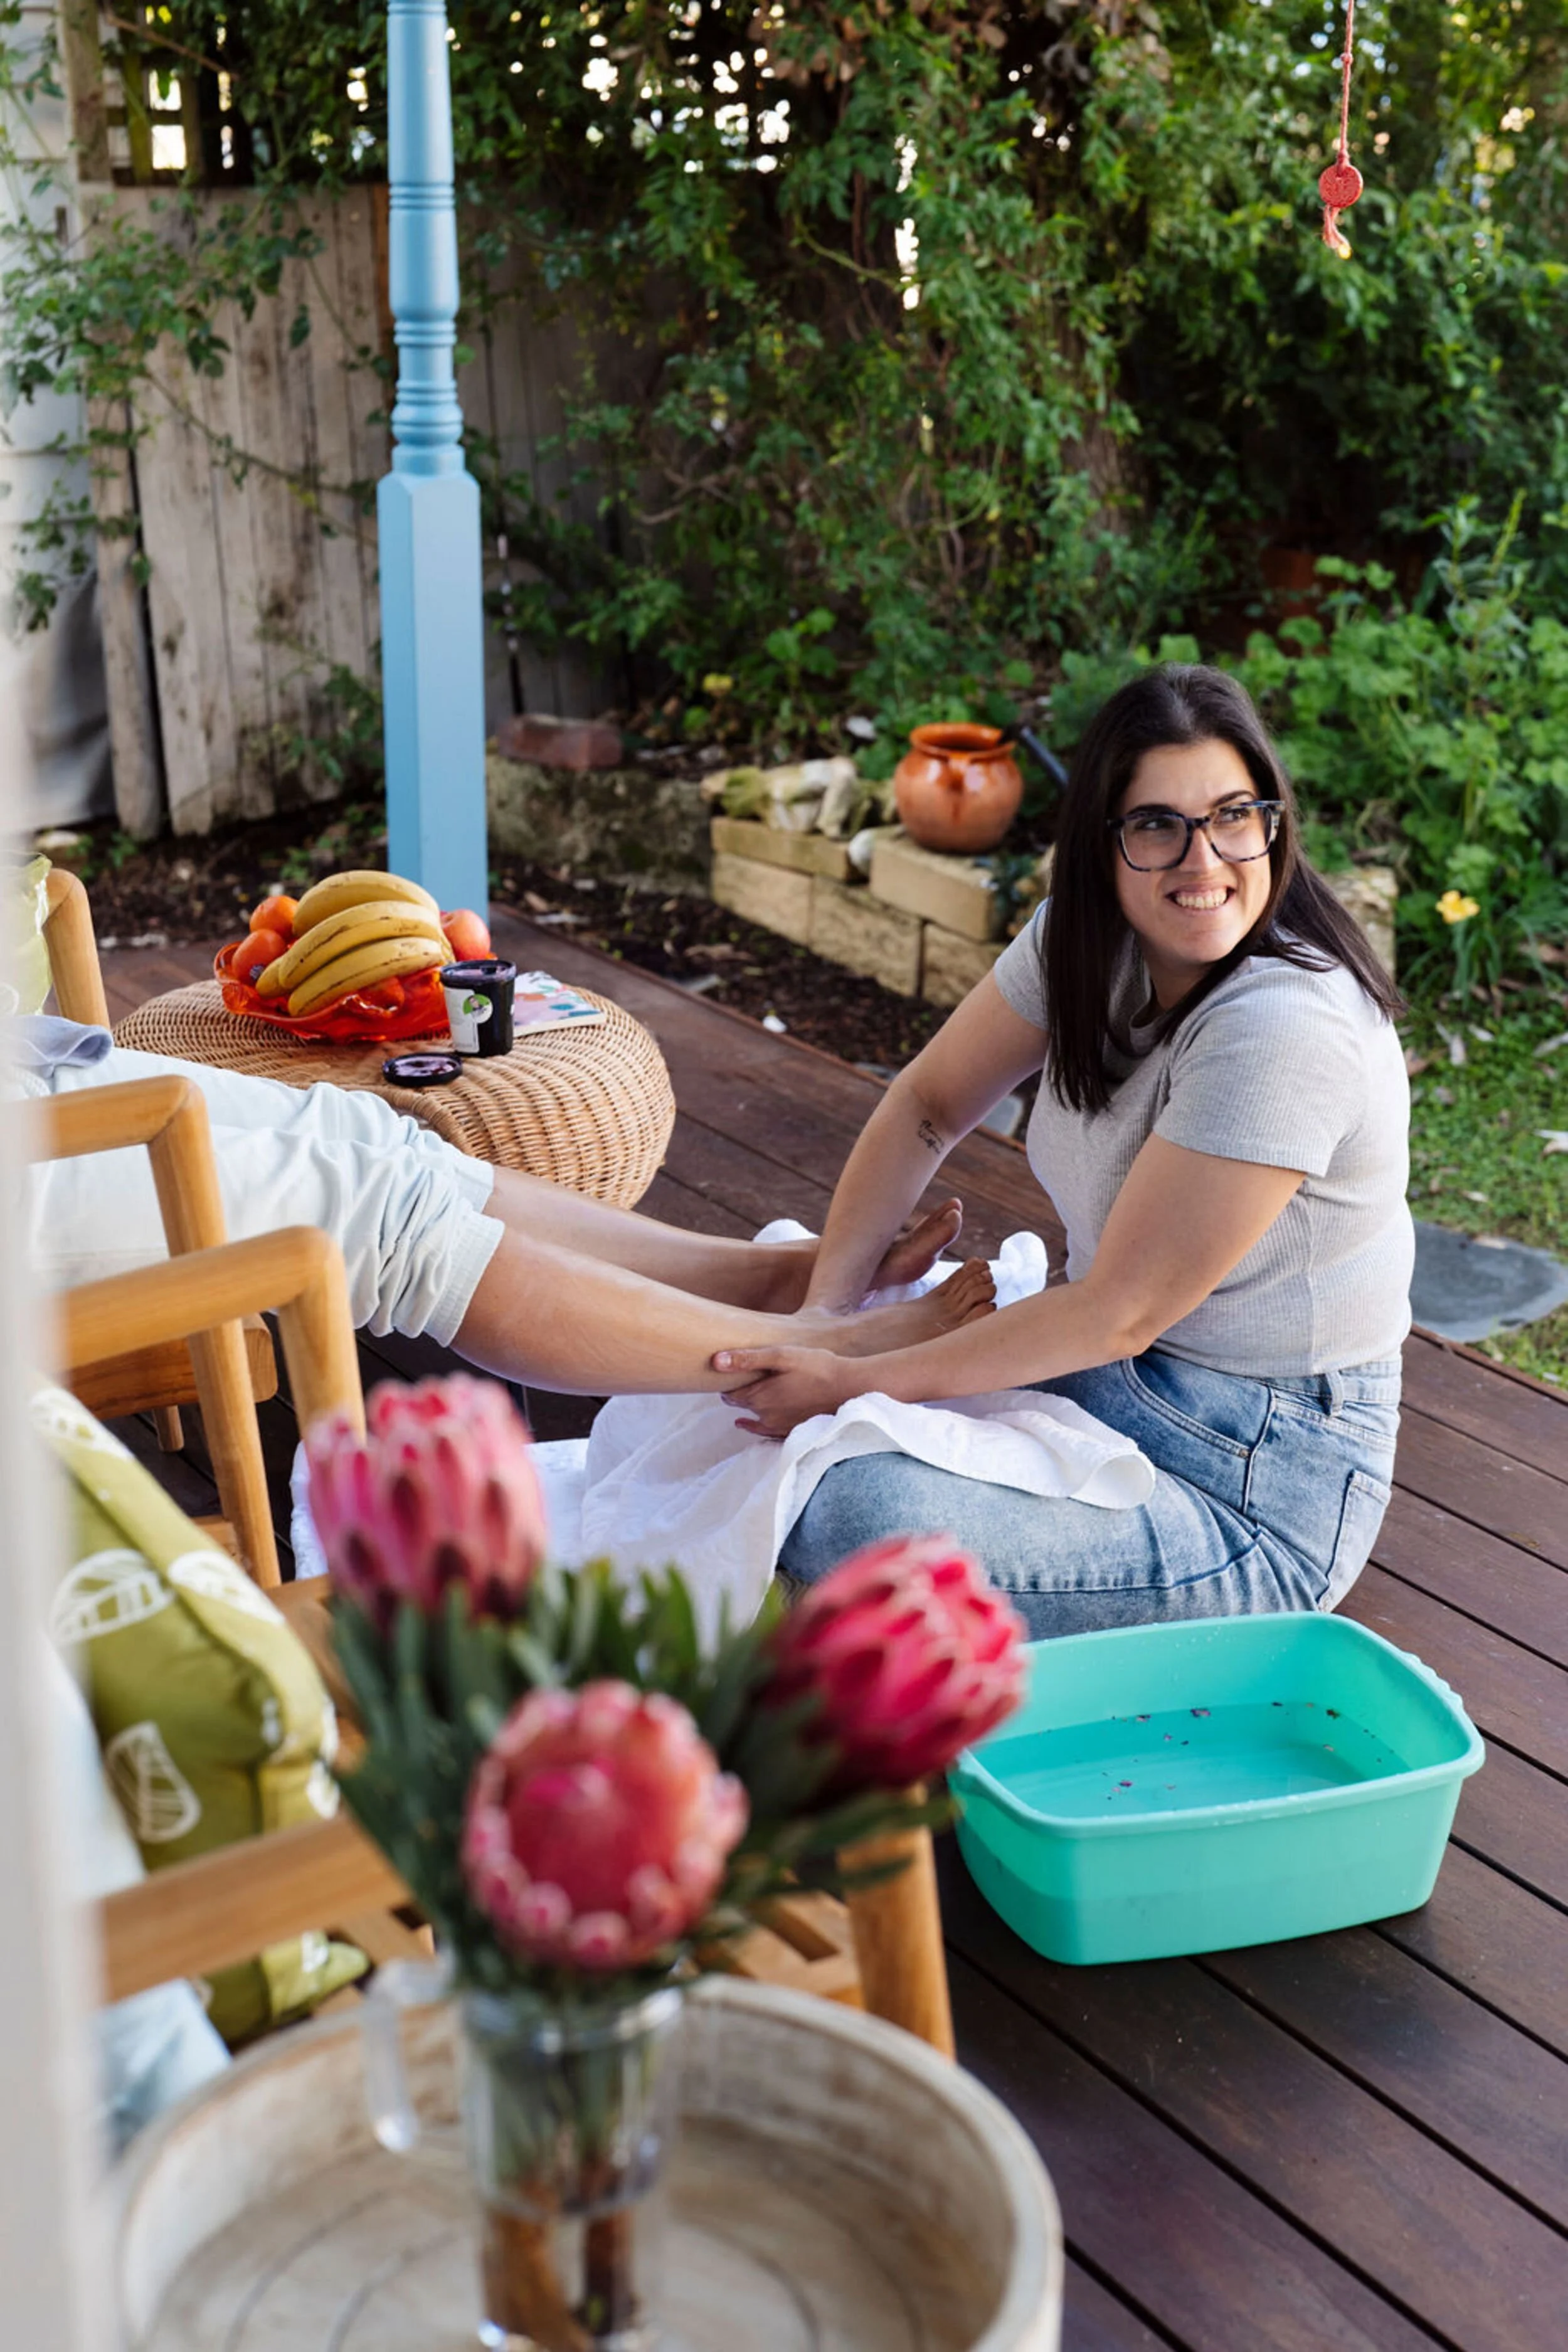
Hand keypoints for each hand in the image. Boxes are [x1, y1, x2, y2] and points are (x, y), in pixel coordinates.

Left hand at [711, 1345, 851, 1439]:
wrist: (849, 1389)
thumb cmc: (817, 1367)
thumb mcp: (781, 1355)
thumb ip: (747, 1359)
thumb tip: (715, 1361)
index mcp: (759, 1396)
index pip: (730, 1393)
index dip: (726, 1382)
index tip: (721, 1375)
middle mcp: (765, 1415)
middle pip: (741, 1405)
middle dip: (735, 1394)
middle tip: (731, 1382)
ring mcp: (779, 1426)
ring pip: (754, 1418)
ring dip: (747, 1408)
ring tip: (737, 1400)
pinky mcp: (793, 1431)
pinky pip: (767, 1432)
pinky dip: (756, 1427)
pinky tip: (750, 1425)